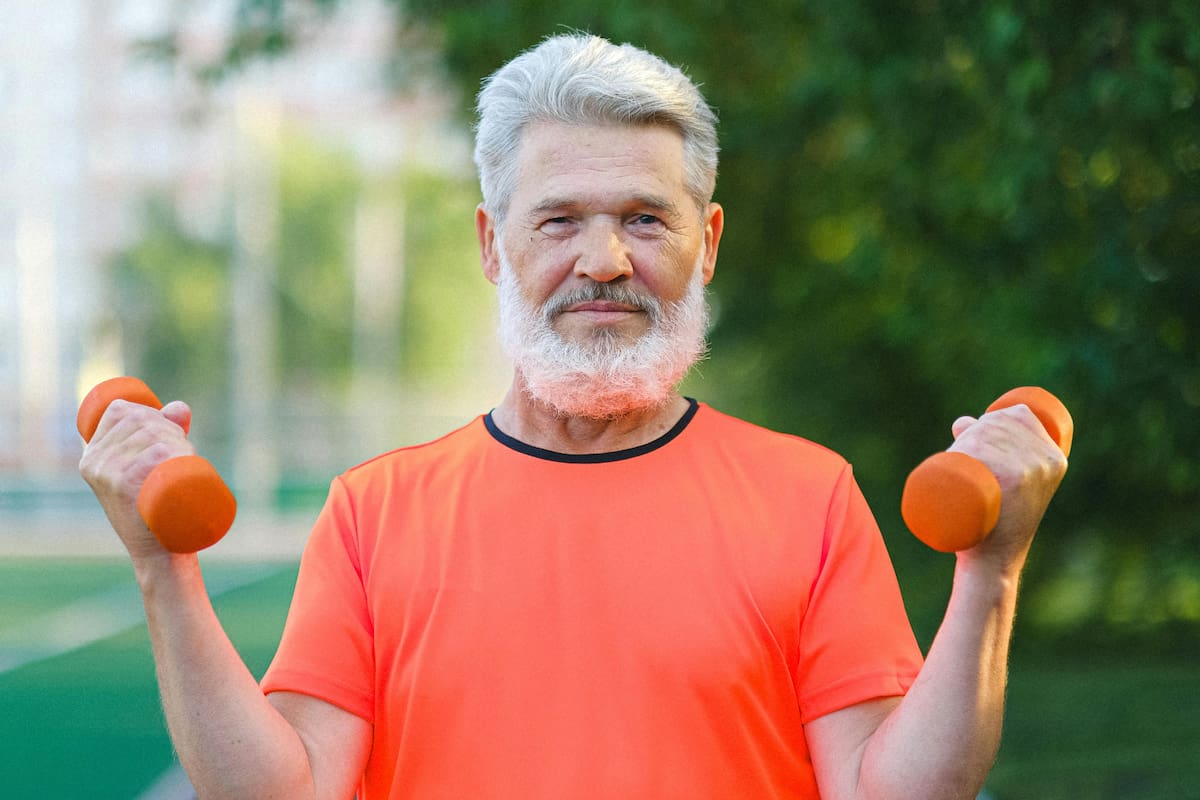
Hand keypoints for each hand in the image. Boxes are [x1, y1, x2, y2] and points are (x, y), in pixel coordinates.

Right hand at [79, 399, 194, 560]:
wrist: (158, 550)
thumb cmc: (157, 506)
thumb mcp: (153, 465)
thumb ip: (166, 431)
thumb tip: (180, 407)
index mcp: (93, 454)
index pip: (120, 410)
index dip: (150, 412)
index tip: (167, 432)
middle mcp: (94, 461)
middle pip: (141, 420)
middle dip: (171, 429)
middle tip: (185, 452)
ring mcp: (106, 472)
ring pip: (153, 435)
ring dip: (180, 441)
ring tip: (188, 461)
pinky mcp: (122, 485)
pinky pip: (155, 453)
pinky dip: (175, 452)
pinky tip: (181, 461)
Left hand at [947, 402, 1068, 572]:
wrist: (993, 559)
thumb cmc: (995, 520)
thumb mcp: (1005, 481)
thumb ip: (990, 446)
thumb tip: (962, 421)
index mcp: (1055, 458)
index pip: (1021, 414)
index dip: (993, 419)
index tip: (976, 439)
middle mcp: (1047, 461)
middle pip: (998, 423)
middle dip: (971, 433)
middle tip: (958, 457)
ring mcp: (1031, 469)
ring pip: (983, 435)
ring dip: (961, 444)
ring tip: (954, 466)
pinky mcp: (1012, 480)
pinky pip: (981, 448)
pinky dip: (965, 448)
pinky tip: (959, 456)